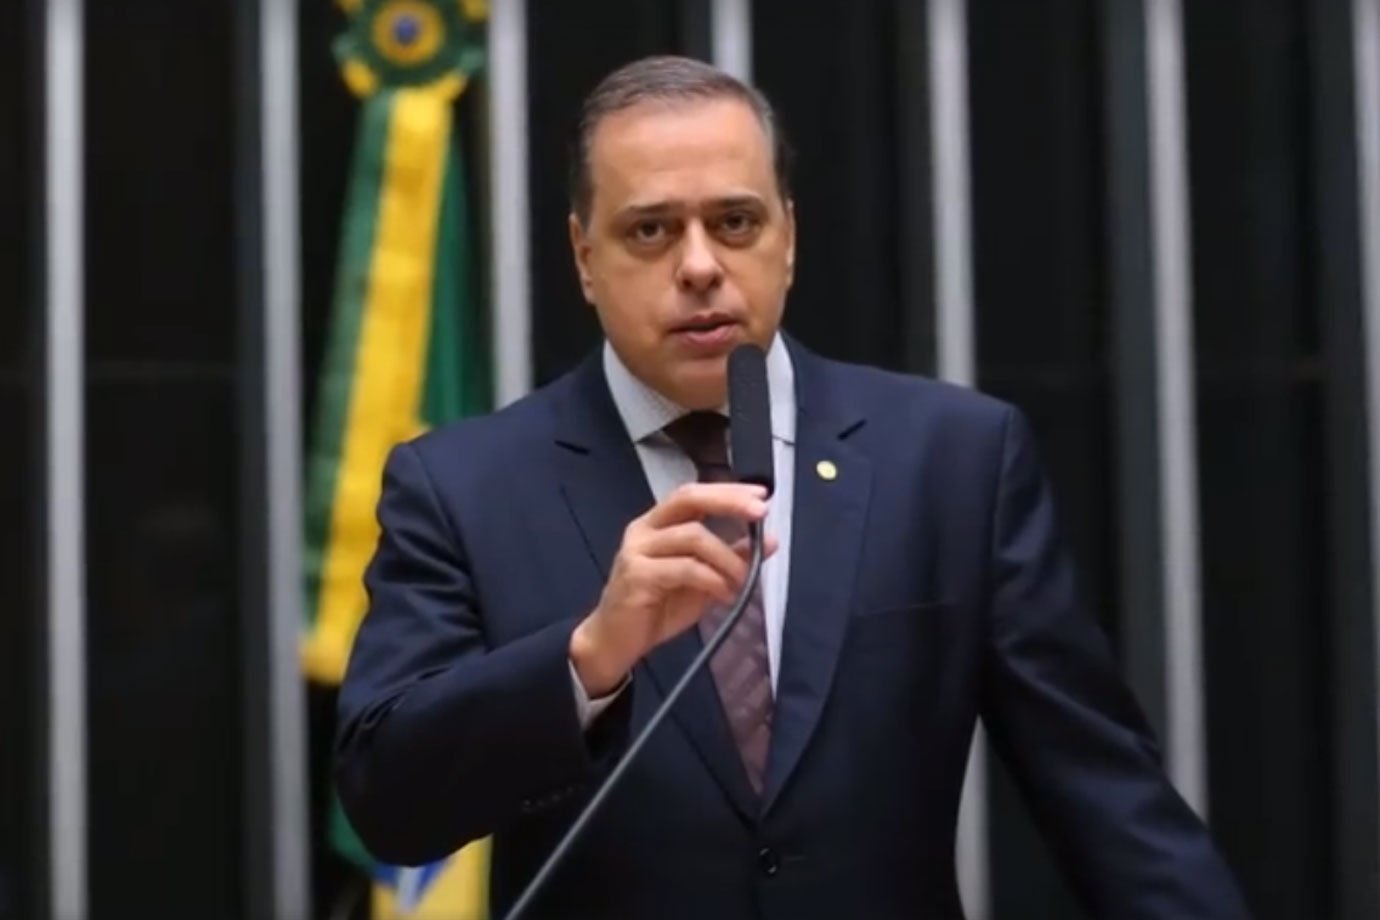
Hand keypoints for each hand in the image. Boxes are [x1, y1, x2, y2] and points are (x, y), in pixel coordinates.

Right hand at [569, 482, 777, 695]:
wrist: (615, 642)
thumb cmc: (657, 608)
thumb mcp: (703, 581)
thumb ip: (731, 558)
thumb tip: (770, 540)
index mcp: (658, 524)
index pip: (694, 494)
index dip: (727, 491)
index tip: (762, 495)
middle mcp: (644, 529)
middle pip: (688, 499)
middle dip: (728, 502)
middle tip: (761, 513)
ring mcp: (637, 550)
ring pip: (693, 536)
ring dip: (728, 557)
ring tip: (744, 579)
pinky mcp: (637, 575)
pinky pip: (685, 568)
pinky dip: (713, 579)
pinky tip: (725, 594)